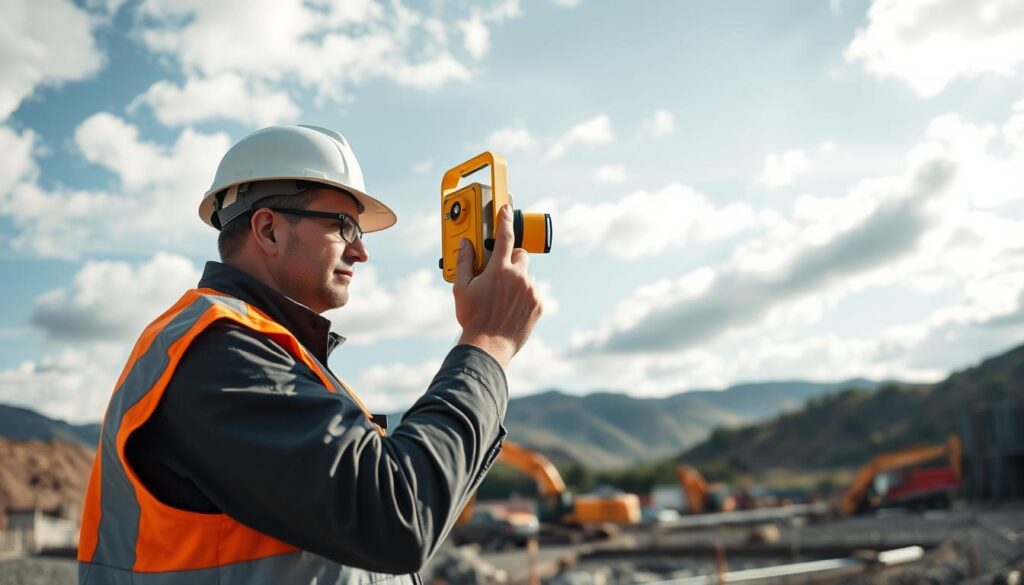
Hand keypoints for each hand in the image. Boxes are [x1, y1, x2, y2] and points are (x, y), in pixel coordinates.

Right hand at [453, 204, 542, 367]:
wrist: (488, 346)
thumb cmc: (473, 318)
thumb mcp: (461, 288)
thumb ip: (464, 262)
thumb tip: (465, 244)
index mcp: (499, 269)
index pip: (504, 235)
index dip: (504, 219)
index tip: (505, 209)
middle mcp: (518, 276)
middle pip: (520, 255)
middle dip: (511, 259)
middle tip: (499, 273)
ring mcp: (531, 290)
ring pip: (527, 275)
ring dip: (518, 280)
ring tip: (503, 297)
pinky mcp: (539, 304)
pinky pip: (533, 291)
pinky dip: (525, 295)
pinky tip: (511, 307)